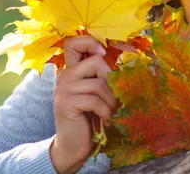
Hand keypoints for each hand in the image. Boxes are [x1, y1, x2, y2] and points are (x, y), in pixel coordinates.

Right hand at [49, 36, 116, 173]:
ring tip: (110, 113)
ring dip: (111, 102)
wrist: (73, 147)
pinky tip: (105, 121)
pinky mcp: (66, 103)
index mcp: (72, 72)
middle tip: (113, 100)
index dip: (89, 42)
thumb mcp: (96, 95)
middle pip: (96, 62)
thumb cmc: (89, 119)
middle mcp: (65, 77)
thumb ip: (101, 79)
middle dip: (111, 82)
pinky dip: (106, 112)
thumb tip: (125, 69)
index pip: (73, 43)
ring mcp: (63, 89)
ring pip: (99, 84)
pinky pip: (95, 100)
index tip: (103, 53)